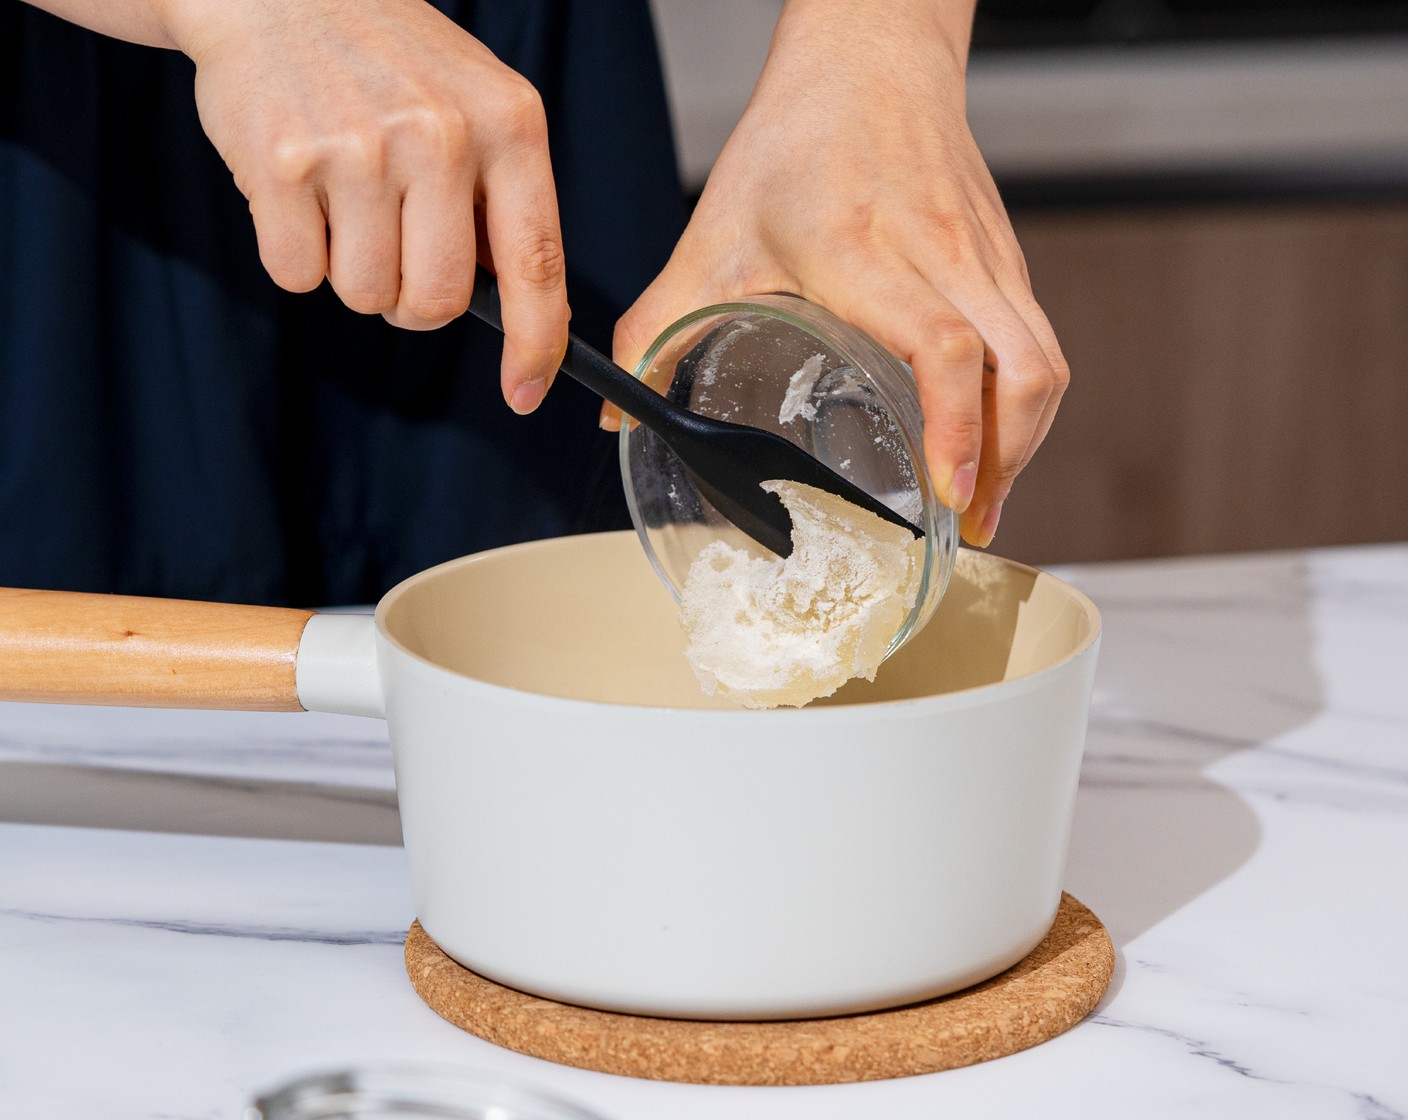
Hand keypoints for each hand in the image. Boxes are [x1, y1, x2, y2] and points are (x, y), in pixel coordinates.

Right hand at [171, 0, 567, 412]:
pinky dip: (295, 254)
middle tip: (394, 251)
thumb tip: (523, 313)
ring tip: (345, 200)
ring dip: (352, 273)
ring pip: (365, 296)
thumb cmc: (390, 61)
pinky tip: (301, 190)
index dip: (535, 343)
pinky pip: (296, 275)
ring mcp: (360, 149)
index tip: (526, 392)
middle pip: (437, 303)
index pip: (537, 264)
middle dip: (412, 302)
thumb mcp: (478, 105)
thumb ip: (504, 201)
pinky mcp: (284, 164)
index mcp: (508, 124)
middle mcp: (441, 135)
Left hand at [606, 0, 1067, 545]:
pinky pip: (1040, 340)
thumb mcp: (712, 236)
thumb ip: (659, 328)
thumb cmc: (794, 143)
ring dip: (1026, 441)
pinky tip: (989, 438)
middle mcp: (942, 255)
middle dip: (1007, 462)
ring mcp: (987, 254)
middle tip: (964, 525)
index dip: (956, 427)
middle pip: (1024, 369)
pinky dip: (1024, 402)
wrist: (869, 58)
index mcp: (865, 253)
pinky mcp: (1008, 255)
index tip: (946, 492)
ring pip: (1046, 361)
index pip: (942, 346)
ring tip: (981, 499)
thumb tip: (619, 411)